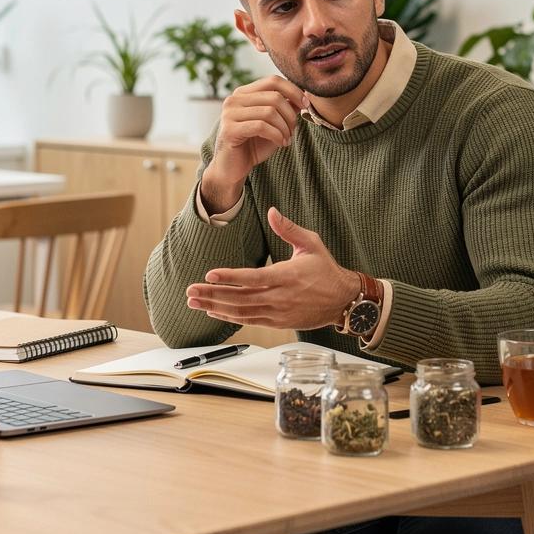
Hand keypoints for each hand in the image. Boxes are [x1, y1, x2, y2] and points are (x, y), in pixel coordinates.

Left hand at [185, 207, 360, 329]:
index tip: (210, 274)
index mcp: (287, 276)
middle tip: (190, 290)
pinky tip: (213, 311)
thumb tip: (272, 211)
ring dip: (215, 307)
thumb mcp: (311, 244)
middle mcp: (280, 297)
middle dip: (213, 294)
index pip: (253, 278)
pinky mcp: (277, 322)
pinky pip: (249, 321)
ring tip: (195, 301)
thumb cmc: (326, 270)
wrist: (343, 300)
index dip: (230, 277)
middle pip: (240, 298)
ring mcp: (278, 312)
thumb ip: (288, 228)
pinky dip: (229, 317)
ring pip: (241, 312)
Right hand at [200, 77, 305, 213]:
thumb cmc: (254, 145)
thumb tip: (304, 95)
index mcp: (244, 93)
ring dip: (284, 128)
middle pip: (274, 97)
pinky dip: (276, 135)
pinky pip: (261, 126)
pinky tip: (280, 143)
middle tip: (293, 130)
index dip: (293, 91)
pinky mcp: (229, 130)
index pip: (273, 81)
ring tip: (286, 139)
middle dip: (290, 115)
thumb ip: (285, 108)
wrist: (232, 169)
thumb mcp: (274, 124)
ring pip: (269, 112)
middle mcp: (234, 99)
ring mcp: (229, 114)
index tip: (305, 105)